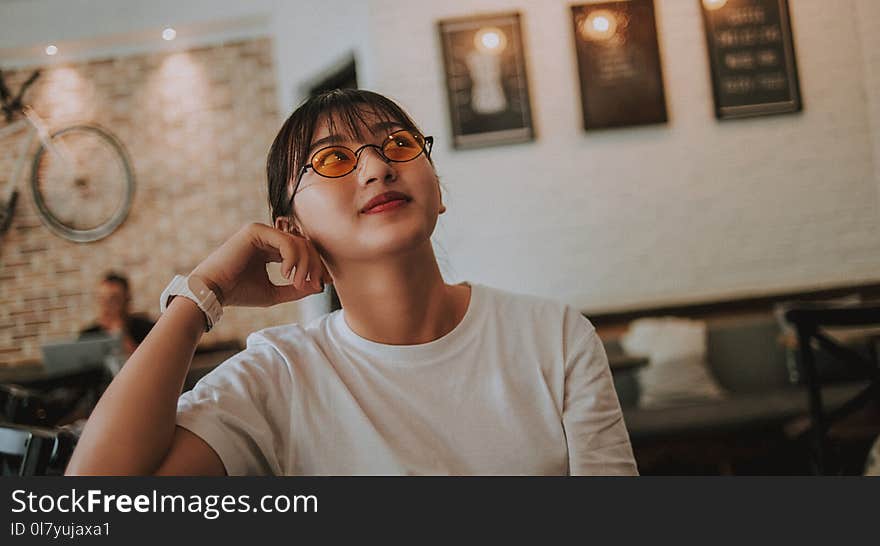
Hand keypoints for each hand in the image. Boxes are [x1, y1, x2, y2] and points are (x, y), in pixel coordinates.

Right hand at [190, 223, 330, 307]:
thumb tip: (319, 286)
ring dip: (304, 265)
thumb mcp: (274, 293)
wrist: (213, 292)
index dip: (316, 266)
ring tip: (298, 283)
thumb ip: (296, 288)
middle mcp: (267, 237)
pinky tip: (287, 273)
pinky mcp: (256, 230)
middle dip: (314, 265)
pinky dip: (293, 258)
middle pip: (305, 244)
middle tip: (314, 284)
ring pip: (298, 242)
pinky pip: (286, 241)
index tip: (321, 284)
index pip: (302, 252)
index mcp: (271, 249)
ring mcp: (262, 231)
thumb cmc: (239, 293)